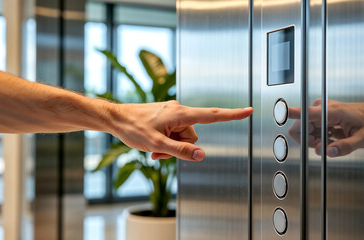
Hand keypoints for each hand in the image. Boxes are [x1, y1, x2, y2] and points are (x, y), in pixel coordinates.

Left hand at [106, 100, 252, 160]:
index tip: (248, 110)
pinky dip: (166, 142)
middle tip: (159, 150)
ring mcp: (172, 114)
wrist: (115, 118)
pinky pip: (174, 134)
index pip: (212, 115)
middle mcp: (179, 111)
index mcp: (180, 114)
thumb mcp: (157, 145)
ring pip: (182, 138)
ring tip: (153, 148)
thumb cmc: (133, 128)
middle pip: (193, 136)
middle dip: (179, 147)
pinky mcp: (166, 118)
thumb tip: (202, 155)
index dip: (232, 114)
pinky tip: (152, 145)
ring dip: (171, 146)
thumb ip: (181, 151)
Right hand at [288, 98, 363, 156]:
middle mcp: (321, 108)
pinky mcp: (317, 114)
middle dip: (309, 141)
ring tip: (331, 139)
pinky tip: (330, 136)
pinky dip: (317, 138)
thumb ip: (346, 146)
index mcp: (332, 112)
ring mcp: (318, 110)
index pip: (307, 112)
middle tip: (327, 143)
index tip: (282, 112)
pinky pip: (307, 131)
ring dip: (314, 140)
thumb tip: (328, 151)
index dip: (293, 114)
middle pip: (299, 128)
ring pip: (302, 131)